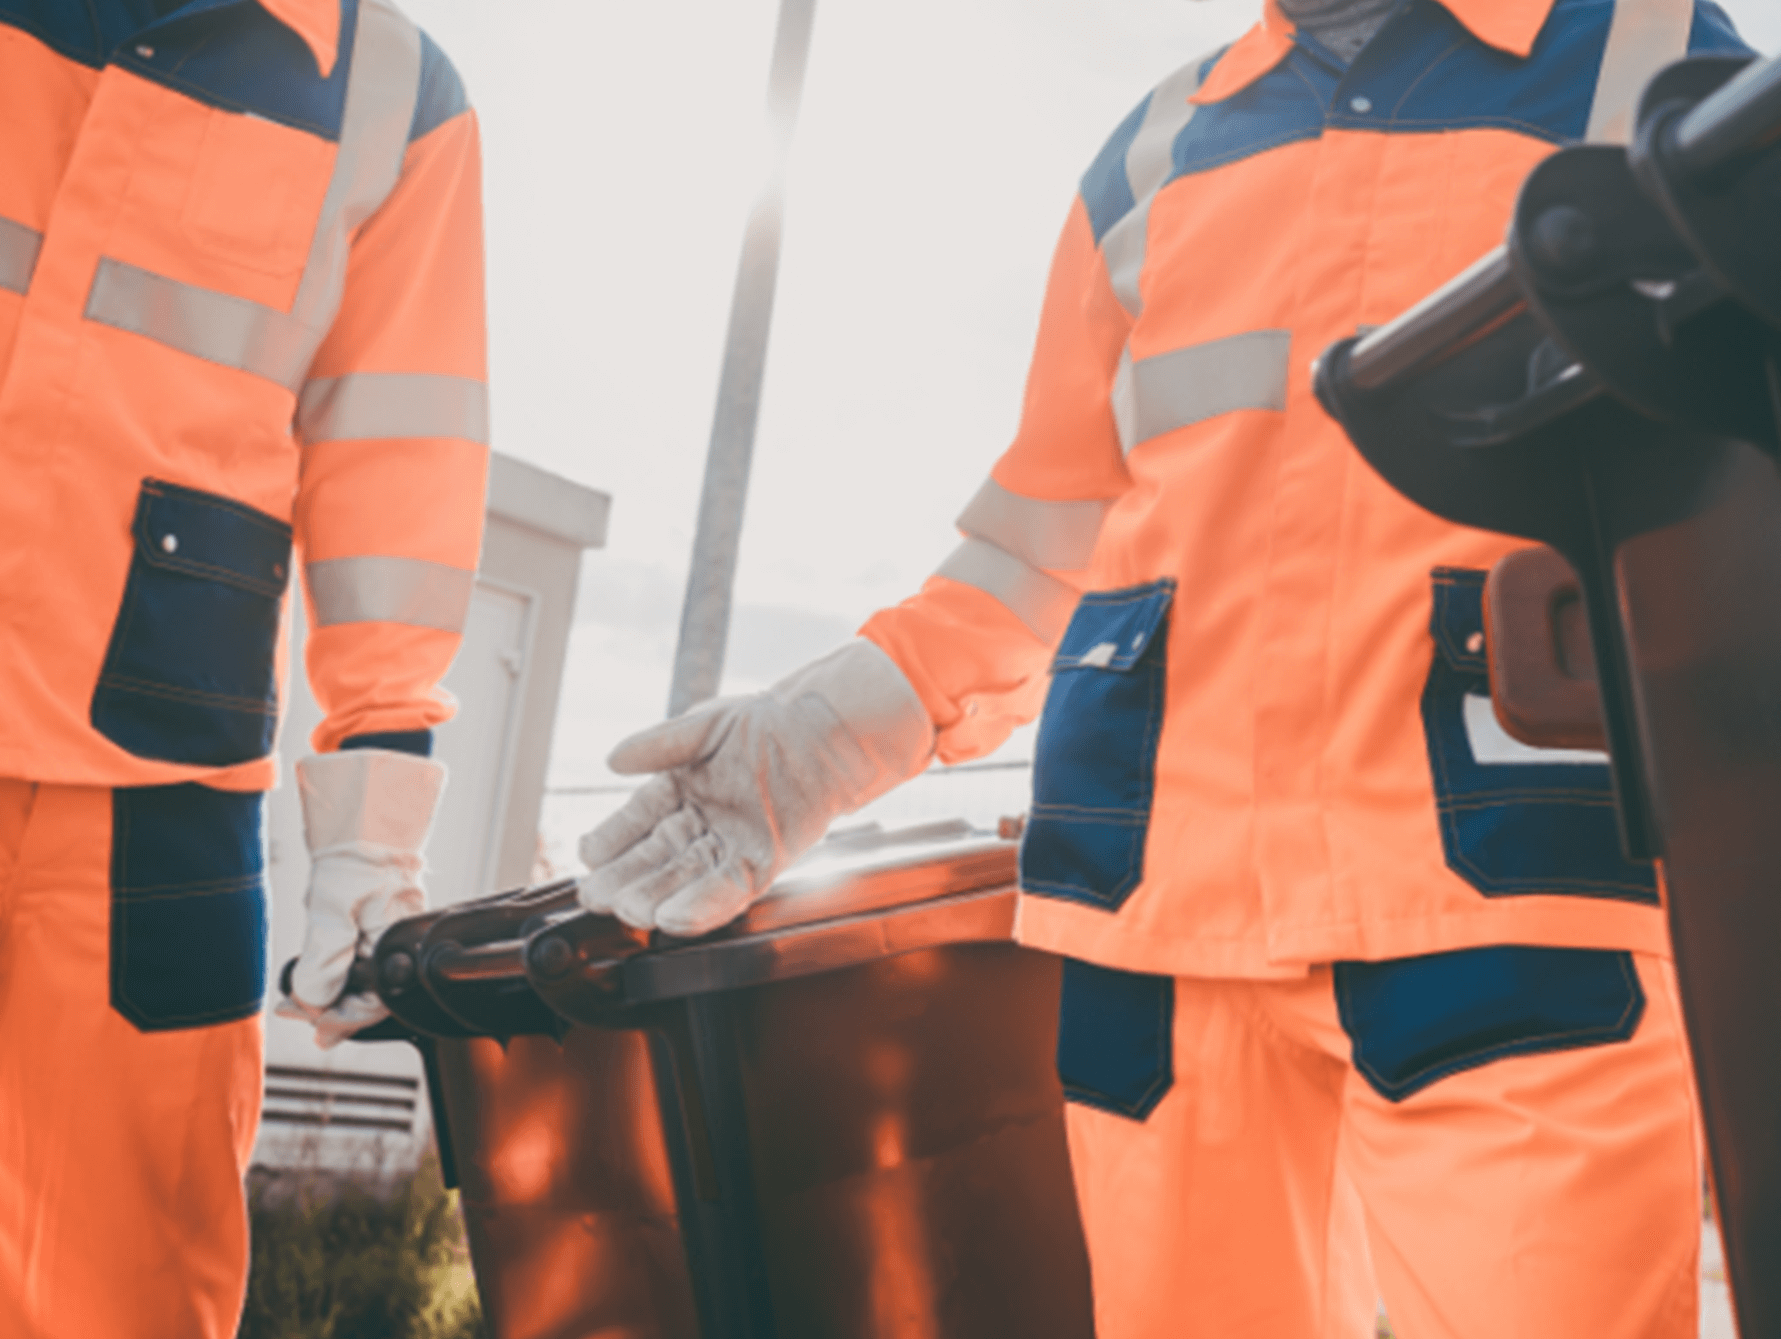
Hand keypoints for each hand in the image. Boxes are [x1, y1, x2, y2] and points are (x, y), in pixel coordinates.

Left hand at [276, 748, 445, 1047]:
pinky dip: (335, 972)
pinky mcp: (376, 920)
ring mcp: (387, 931)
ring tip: (295, 1002)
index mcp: (397, 944)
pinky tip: (315, 976)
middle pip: (369, 994)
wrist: (367, 815)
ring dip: (328, 993)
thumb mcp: (333, 910)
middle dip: (330, 1010)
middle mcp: (397, 942)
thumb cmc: (358, 855)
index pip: (376, 1001)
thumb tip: (313, 1002)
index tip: (313, 1029)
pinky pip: (359, 958)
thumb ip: (325, 961)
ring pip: (361, 978)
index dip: (341, 1019)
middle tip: (292, 1014)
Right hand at [577, 640, 932, 936]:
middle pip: (655, 859)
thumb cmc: (766, 723)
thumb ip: (658, 745)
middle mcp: (702, 825)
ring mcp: (731, 846)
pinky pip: (729, 891)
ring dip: (656, 899)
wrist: (822, 731)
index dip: (610, 840)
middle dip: (625, 880)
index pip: (635, 822)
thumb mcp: (703, 727)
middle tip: (597, 896)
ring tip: (630, 911)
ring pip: (686, 881)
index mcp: (681, 792)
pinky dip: (703, 906)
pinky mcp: (763, 864)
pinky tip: (674, 919)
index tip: (587, 858)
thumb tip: (612, 760)